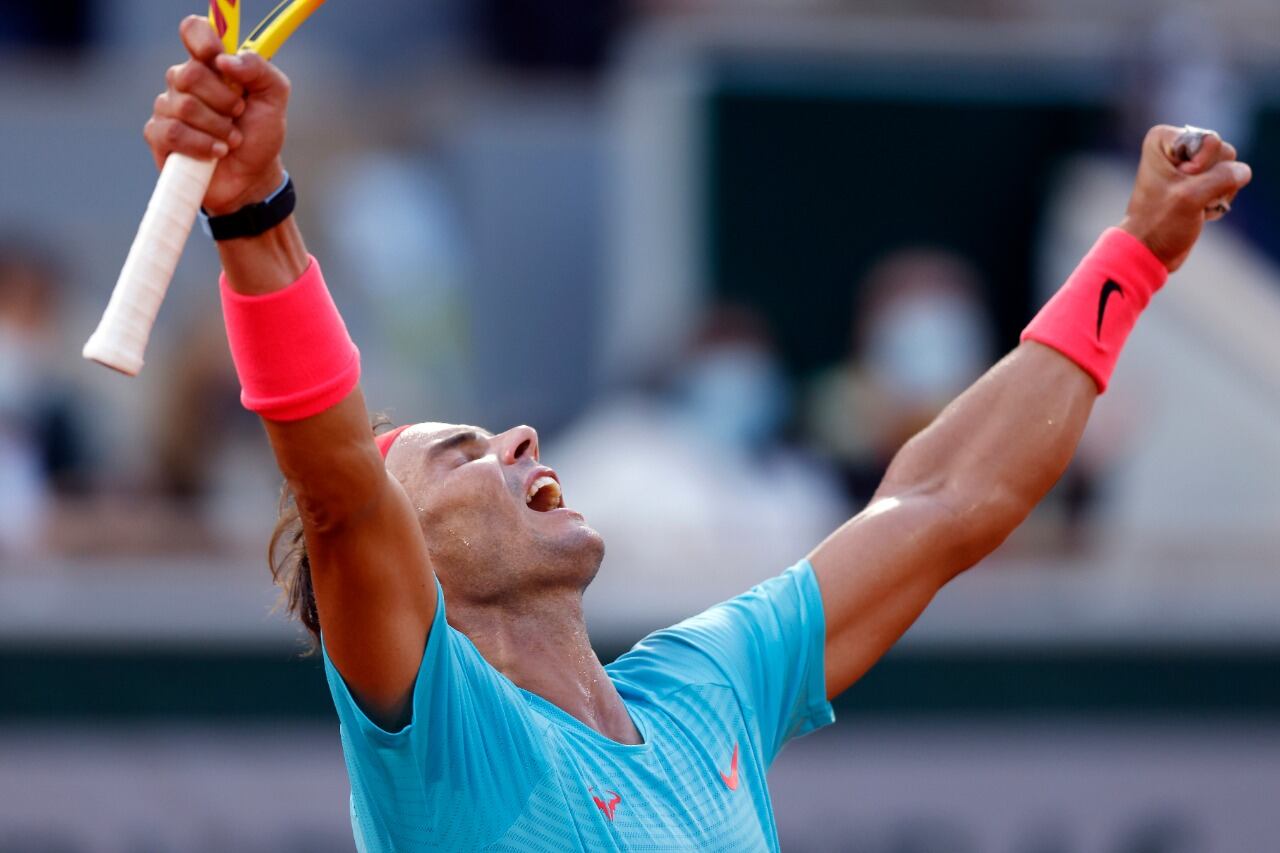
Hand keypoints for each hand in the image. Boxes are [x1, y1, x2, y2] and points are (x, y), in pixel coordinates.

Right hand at [143, 16, 291, 215]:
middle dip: (224, 101)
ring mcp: (167, 108)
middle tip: (238, 115)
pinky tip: (216, 154)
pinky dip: (201, 145)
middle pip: (190, 74)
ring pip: (184, 107)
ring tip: (232, 140)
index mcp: (211, 65)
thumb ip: (260, 70)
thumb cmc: (259, 135)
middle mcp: (184, 81)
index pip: (193, 31)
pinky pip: (173, 133)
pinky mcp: (158, 136)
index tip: (219, 60)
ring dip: (218, 128)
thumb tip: (226, 60)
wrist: (252, 178)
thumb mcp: (274, 99)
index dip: (202, 40)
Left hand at [1119, 125, 1252, 272]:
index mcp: (1163, 140)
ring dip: (1217, 193)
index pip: (1211, 141)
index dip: (1200, 167)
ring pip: (1230, 168)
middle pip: (1223, 152)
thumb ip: (1222, 178)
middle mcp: (1177, 146)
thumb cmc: (1159, 223)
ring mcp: (1191, 163)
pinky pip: (1229, 182)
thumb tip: (1242, 171)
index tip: (1176, 184)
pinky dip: (1218, 199)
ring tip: (1192, 206)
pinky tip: (1199, 211)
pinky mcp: (1201, 180)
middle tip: (1185, 198)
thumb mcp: (1191, 198)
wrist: (1150, 250)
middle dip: (1210, 180)